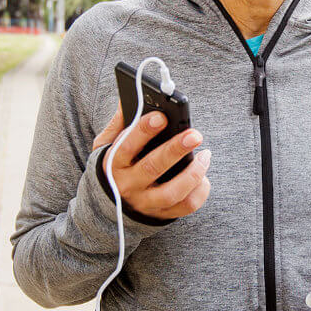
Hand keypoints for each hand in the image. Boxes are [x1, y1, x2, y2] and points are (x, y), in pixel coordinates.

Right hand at [93, 102, 210, 219]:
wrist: (108, 205)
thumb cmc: (114, 166)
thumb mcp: (106, 145)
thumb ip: (120, 123)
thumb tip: (132, 97)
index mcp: (112, 164)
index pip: (126, 146)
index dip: (143, 131)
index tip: (161, 116)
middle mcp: (127, 186)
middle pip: (152, 168)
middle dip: (175, 149)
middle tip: (195, 134)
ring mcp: (145, 203)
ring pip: (172, 192)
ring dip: (192, 174)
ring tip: (205, 155)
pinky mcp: (161, 214)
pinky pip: (185, 206)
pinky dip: (199, 192)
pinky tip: (204, 176)